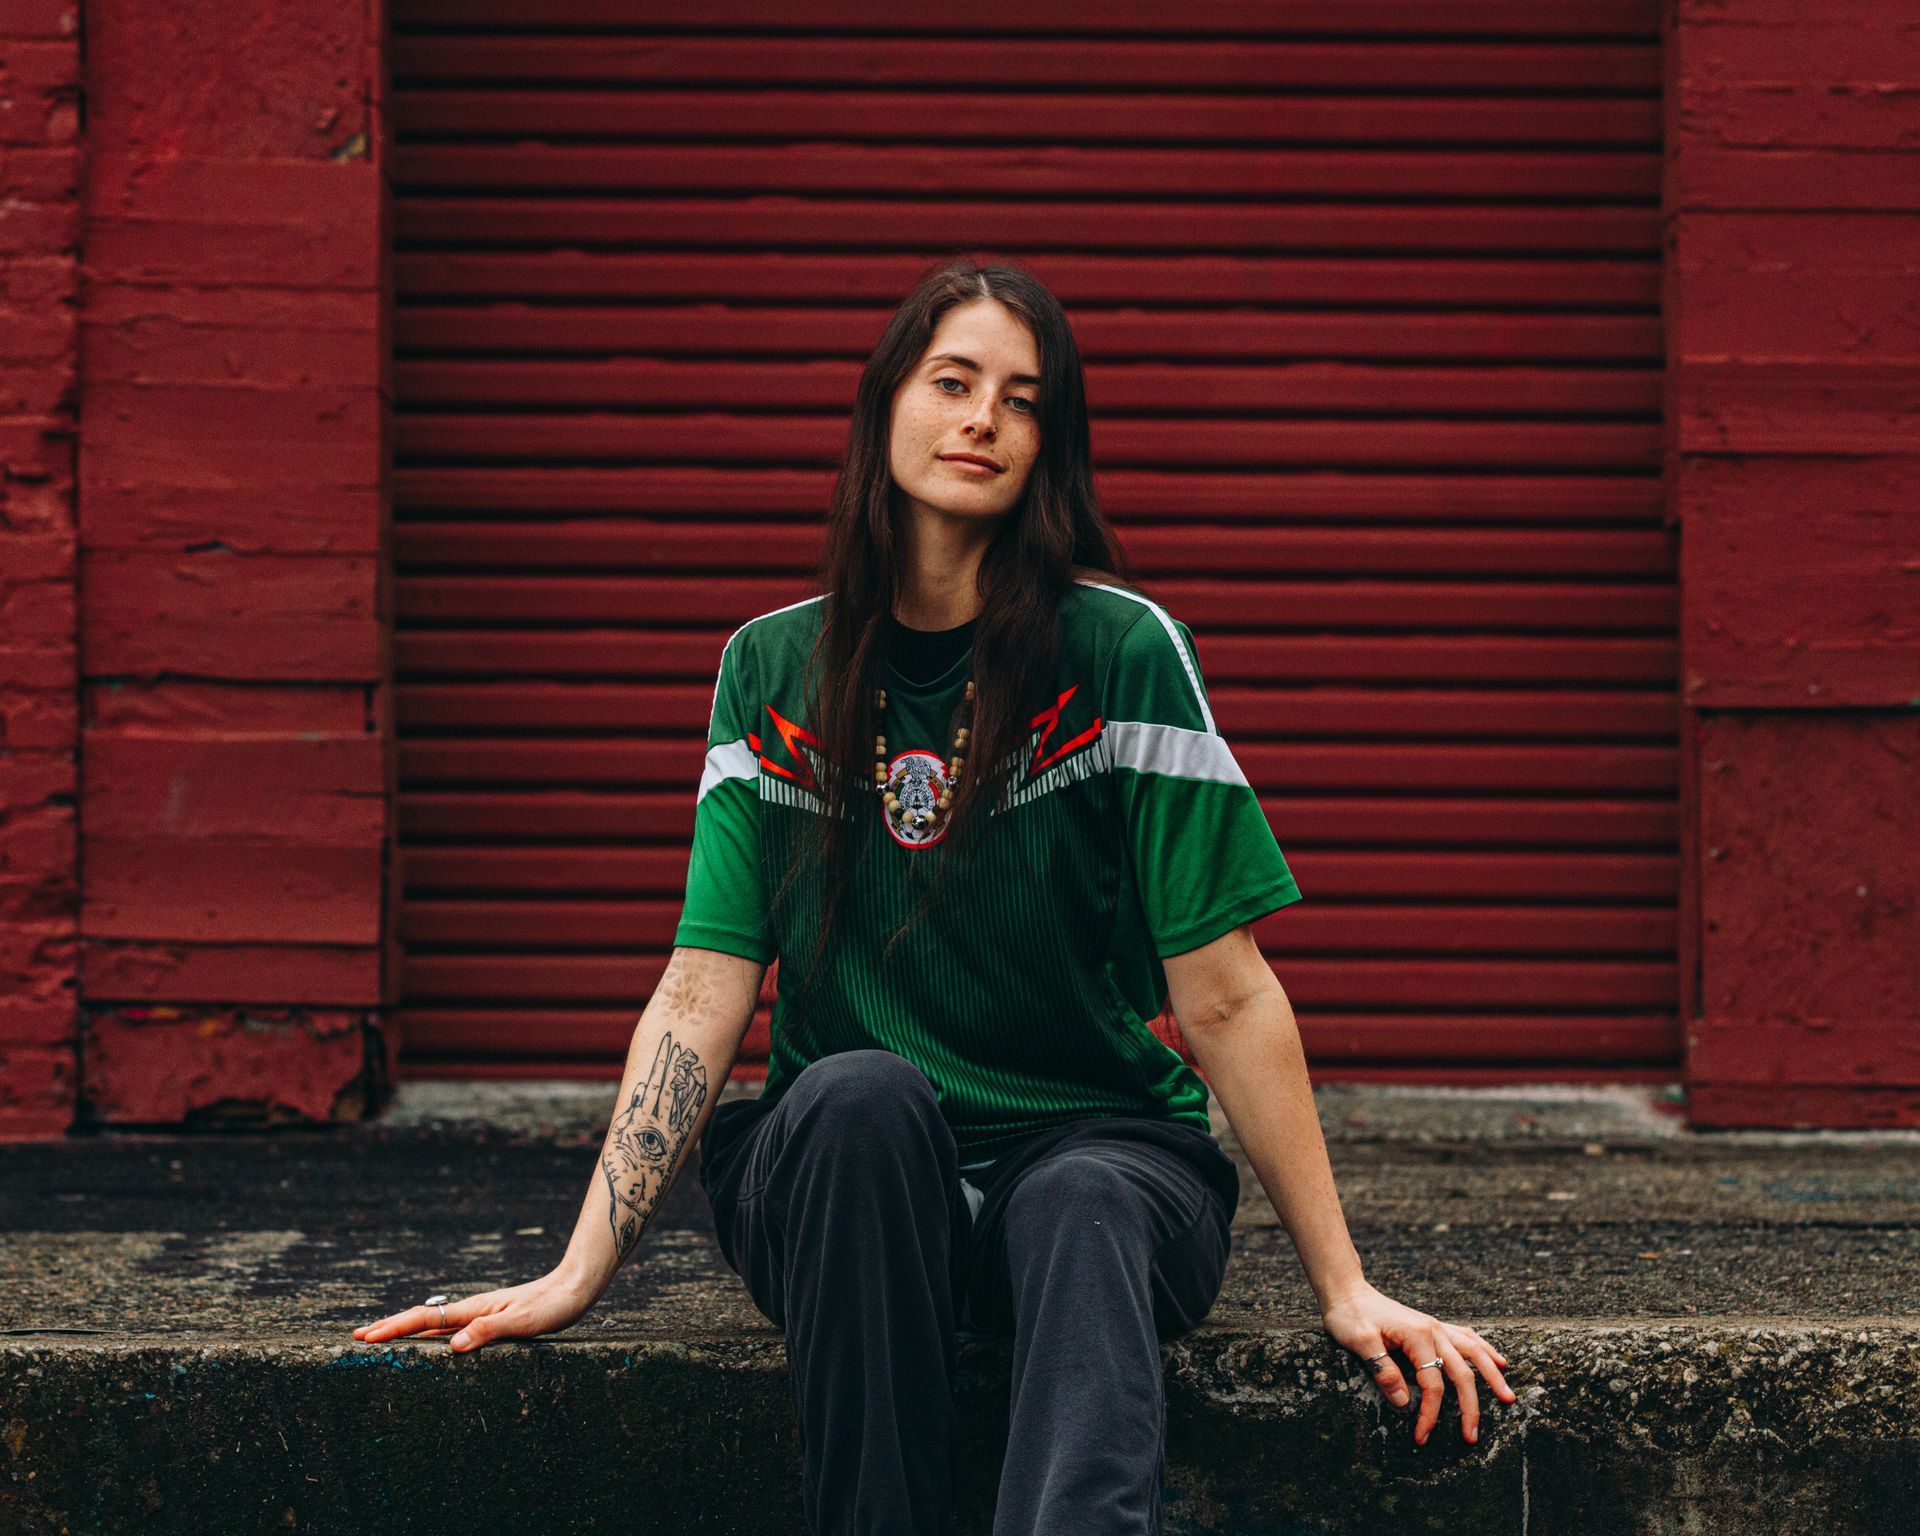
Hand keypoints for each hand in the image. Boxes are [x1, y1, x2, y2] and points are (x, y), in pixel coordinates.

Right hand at [352, 1268, 594, 1353]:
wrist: (573, 1289)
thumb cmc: (551, 1306)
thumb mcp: (521, 1322)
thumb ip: (488, 1332)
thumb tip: (454, 1347)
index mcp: (474, 1310)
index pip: (426, 1320)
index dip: (395, 1329)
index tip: (367, 1336)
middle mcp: (473, 1311)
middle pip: (423, 1320)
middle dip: (391, 1328)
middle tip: (359, 1337)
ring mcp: (480, 1315)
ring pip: (436, 1325)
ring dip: (408, 1333)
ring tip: (383, 1340)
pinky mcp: (491, 1322)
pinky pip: (453, 1330)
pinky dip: (432, 1337)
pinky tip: (430, 1344)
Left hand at [1319, 1280, 1515, 1446]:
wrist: (1347, 1291)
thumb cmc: (1350, 1316)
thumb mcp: (1360, 1343)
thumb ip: (1383, 1371)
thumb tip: (1406, 1402)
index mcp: (1417, 1335)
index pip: (1432, 1384)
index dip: (1430, 1413)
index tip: (1422, 1436)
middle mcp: (1433, 1329)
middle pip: (1461, 1372)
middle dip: (1469, 1407)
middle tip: (1472, 1437)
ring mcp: (1435, 1326)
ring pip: (1474, 1352)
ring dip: (1491, 1377)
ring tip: (1508, 1398)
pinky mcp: (1432, 1326)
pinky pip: (1466, 1338)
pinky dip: (1484, 1350)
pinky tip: (1497, 1361)